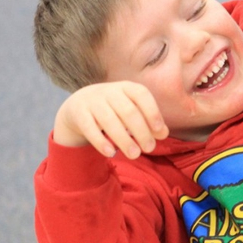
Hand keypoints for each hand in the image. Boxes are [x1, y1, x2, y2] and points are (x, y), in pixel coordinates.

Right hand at [53, 81, 168, 158]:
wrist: (78, 105)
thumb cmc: (114, 109)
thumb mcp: (132, 110)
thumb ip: (149, 121)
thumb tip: (163, 134)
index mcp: (127, 87)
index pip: (142, 95)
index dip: (152, 112)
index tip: (160, 131)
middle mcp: (109, 91)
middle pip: (128, 111)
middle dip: (141, 131)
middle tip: (149, 148)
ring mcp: (92, 101)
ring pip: (110, 121)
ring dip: (124, 139)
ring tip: (135, 155)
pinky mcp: (78, 113)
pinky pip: (90, 128)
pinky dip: (101, 142)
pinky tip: (111, 153)